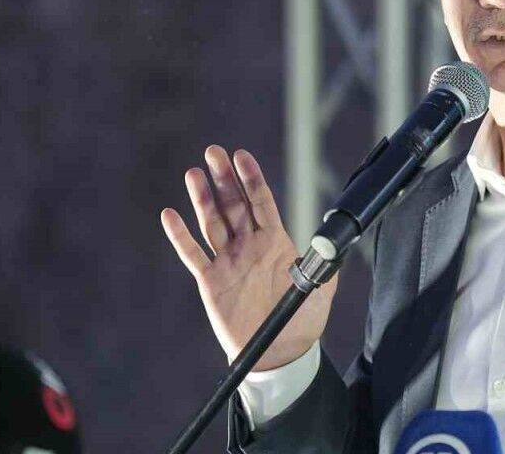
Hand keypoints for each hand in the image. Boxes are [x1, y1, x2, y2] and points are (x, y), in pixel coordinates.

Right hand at [161, 145, 337, 370]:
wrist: (280, 353)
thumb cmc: (302, 321)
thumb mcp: (320, 289)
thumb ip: (324, 265)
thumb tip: (333, 245)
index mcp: (274, 243)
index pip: (261, 202)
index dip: (251, 179)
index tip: (241, 155)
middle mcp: (249, 246)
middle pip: (233, 206)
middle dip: (223, 178)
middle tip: (213, 151)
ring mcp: (228, 262)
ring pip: (211, 223)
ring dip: (202, 198)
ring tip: (193, 173)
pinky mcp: (210, 281)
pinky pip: (193, 254)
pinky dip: (180, 235)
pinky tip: (170, 215)